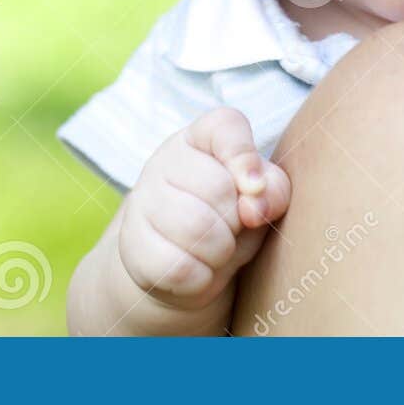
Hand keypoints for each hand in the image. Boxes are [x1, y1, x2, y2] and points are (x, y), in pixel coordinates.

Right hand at [117, 107, 290, 314]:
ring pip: (196, 228)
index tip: (255, 187)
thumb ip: (273, 190)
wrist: (179, 265)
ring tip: (218, 249)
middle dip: (238, 220)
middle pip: (217, 188)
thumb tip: (256, 205)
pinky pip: (178, 267)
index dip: (244, 156)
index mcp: (202, 137)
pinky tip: (198, 269)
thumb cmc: (230, 219)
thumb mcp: (261, 199)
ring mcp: (142, 200)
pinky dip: (200, 277)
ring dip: (221, 250)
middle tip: (233, 228)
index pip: (224, 127)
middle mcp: (166, 160)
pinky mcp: (130, 244)